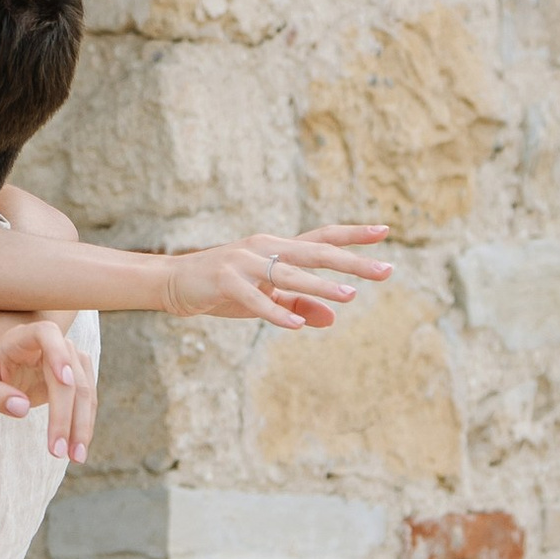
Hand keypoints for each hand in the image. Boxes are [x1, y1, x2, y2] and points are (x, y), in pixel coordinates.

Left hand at [0, 312, 97, 459]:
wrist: (6, 358)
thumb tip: (21, 409)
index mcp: (26, 336)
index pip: (47, 335)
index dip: (58, 354)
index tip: (64, 380)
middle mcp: (56, 343)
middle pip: (69, 378)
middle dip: (65, 416)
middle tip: (58, 450)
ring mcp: (73, 358)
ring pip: (85, 391)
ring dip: (82, 426)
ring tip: (74, 456)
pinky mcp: (81, 375)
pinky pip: (88, 401)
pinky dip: (84, 424)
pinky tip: (78, 447)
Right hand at [162, 226, 392, 327]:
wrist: (174, 282)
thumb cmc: (224, 289)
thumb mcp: (266, 298)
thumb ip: (299, 305)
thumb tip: (333, 318)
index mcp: (277, 248)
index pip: (321, 238)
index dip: (352, 235)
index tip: (385, 232)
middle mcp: (265, 248)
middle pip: (315, 252)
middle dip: (351, 262)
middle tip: (385, 270)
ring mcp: (244, 262)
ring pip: (289, 275)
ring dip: (319, 286)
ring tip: (349, 296)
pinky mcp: (225, 281)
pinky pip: (254, 299)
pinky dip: (274, 313)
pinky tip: (295, 327)